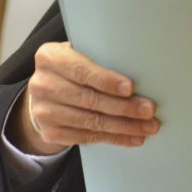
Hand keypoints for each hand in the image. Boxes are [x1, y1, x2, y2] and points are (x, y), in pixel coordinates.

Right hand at [9, 41, 159, 154]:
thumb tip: (141, 69)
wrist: (47, 92)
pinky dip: (113, 138)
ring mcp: (44, 111)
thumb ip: (101, 58)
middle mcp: (42, 84)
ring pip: (90, 121)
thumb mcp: (82, 54)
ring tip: (147, 126)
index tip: (130, 88)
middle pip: (89, 99)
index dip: (107, 81)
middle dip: (123, 107)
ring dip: (124, 126)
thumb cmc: (75, 67)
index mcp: (50, 58)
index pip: (82, 71)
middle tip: (149, 110)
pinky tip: (132, 137)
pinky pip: (87, 137)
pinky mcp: (50, 132)